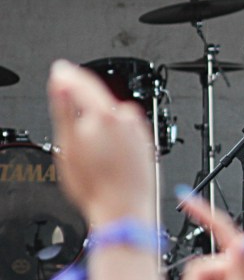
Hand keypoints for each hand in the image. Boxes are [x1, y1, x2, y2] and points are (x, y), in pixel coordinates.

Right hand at [46, 60, 156, 225]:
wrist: (125, 208)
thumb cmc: (96, 185)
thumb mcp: (68, 146)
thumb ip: (64, 108)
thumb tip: (62, 81)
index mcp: (107, 114)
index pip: (85, 83)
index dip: (69, 76)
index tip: (61, 71)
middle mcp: (128, 117)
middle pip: (98, 99)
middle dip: (82, 104)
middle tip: (71, 117)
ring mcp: (139, 129)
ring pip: (111, 116)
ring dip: (98, 122)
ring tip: (90, 149)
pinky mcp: (146, 141)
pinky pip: (124, 130)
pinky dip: (113, 134)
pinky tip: (107, 154)